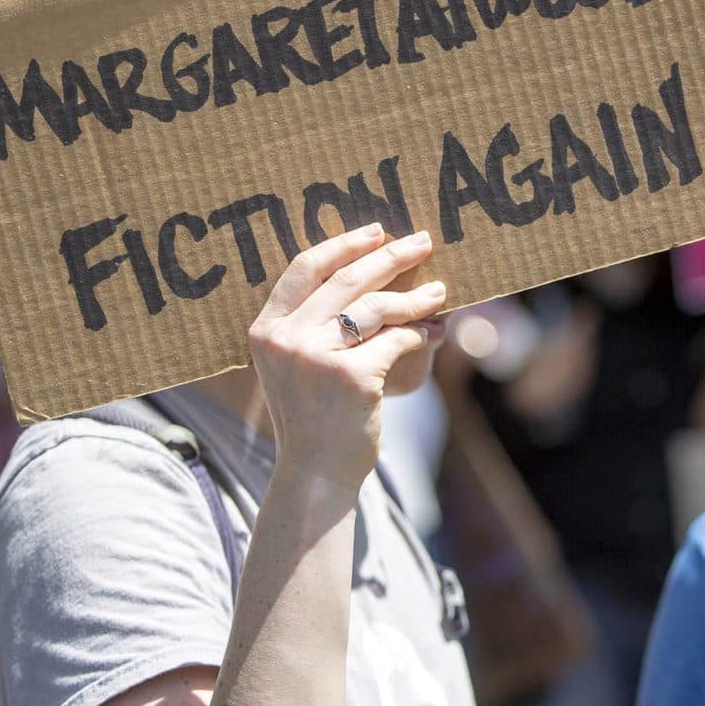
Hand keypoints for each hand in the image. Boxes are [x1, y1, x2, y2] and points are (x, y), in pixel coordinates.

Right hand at [248, 224, 445, 494]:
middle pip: (346, 279)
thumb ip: (315, 323)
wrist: (314, 473)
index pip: (304, 268)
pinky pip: (396, 341)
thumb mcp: (296, 365)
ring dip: (413, 297)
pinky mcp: (351, 377)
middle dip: (390, 256)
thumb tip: (372, 272)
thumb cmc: (313, 416)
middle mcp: (286, 338)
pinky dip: (421, 334)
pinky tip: (436, 333)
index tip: (376, 232)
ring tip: (439, 293)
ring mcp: (316, 357)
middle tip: (422, 242)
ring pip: (375, 308)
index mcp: (265, 329)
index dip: (343, 244)